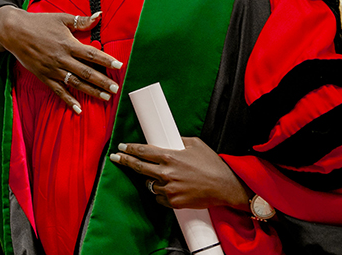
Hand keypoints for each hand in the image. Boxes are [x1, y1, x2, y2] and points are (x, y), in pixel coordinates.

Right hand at [0, 6, 122, 112]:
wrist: (13, 31)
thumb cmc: (39, 22)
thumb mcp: (61, 18)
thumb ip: (81, 21)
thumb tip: (99, 15)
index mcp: (68, 44)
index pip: (91, 54)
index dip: (106, 60)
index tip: (119, 66)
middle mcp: (61, 58)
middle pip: (86, 72)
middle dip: (102, 81)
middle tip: (116, 89)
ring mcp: (52, 69)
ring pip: (75, 83)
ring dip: (91, 92)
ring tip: (105, 98)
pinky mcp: (44, 77)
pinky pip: (58, 91)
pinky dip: (68, 100)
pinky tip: (78, 109)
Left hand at [110, 137, 250, 209]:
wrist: (224, 186)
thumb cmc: (212, 165)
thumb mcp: (196, 144)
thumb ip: (178, 141)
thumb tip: (169, 140)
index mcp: (171, 157)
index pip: (143, 151)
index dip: (130, 149)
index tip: (122, 147)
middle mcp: (167, 173)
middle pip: (139, 167)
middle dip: (125, 161)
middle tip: (116, 157)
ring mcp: (169, 189)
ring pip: (150, 184)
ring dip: (153, 180)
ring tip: (166, 177)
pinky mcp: (173, 202)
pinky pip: (159, 197)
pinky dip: (162, 193)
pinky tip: (173, 188)